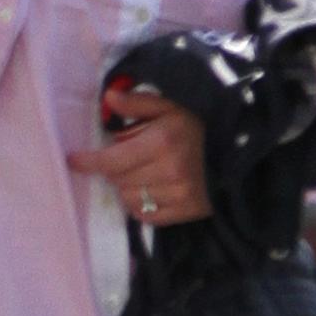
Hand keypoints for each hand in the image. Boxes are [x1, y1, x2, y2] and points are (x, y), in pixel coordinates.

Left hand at [69, 87, 210, 224]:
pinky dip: (141, 206)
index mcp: (162, 142)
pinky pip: (147, 217)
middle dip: (115, 169)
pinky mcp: (188, 212)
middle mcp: (169, 171)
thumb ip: (139, 103)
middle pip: (118, 180)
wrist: (243, 149)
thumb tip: (109, 98)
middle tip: (128, 156)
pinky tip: (150, 190)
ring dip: (127, 187)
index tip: (73, 161)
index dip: (88, 162)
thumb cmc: (202, 124)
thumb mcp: (172, 105)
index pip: (112, 160)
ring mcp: (179, 195)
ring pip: (130, 199)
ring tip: (142, 172)